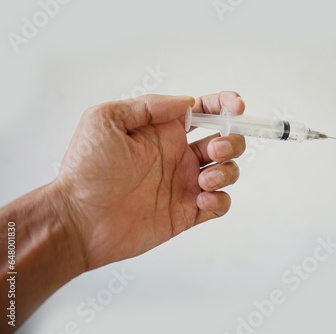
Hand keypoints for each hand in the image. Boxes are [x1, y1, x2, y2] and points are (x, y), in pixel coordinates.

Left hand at [55, 92, 245, 270]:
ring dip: (227, 170)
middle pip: (225, 140)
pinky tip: (200, 199)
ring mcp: (184, 184)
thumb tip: (187, 101)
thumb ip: (148, 105)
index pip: (204, 111)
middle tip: (213, 149)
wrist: (79, 220)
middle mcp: (178, 155)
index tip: (236, 108)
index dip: (225, 105)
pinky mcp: (186, 212)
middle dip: (231, 141)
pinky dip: (220, 200)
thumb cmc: (86, 169)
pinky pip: (220, 204)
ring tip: (202, 179)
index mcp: (164, 132)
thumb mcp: (105, 120)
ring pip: (228, 171)